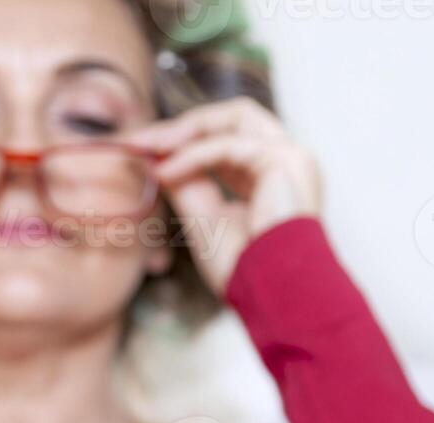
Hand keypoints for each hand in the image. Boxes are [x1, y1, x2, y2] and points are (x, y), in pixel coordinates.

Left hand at [128, 98, 321, 293]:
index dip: (187, 139)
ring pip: (234, 118)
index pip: (229, 137)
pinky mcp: (284, 161)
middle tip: (141, 140)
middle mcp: (287, 159)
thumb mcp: (204, 218)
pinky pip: (227, 145)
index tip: (144, 148)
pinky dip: (192, 155)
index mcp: (273, 175)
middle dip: (185, 125)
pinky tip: (165, 172)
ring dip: (187, 130)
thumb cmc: (245, 270)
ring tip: (150, 148)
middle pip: (235, 116)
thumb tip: (156, 159)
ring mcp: (291, 157)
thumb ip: (186, 184)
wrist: (272, 295)